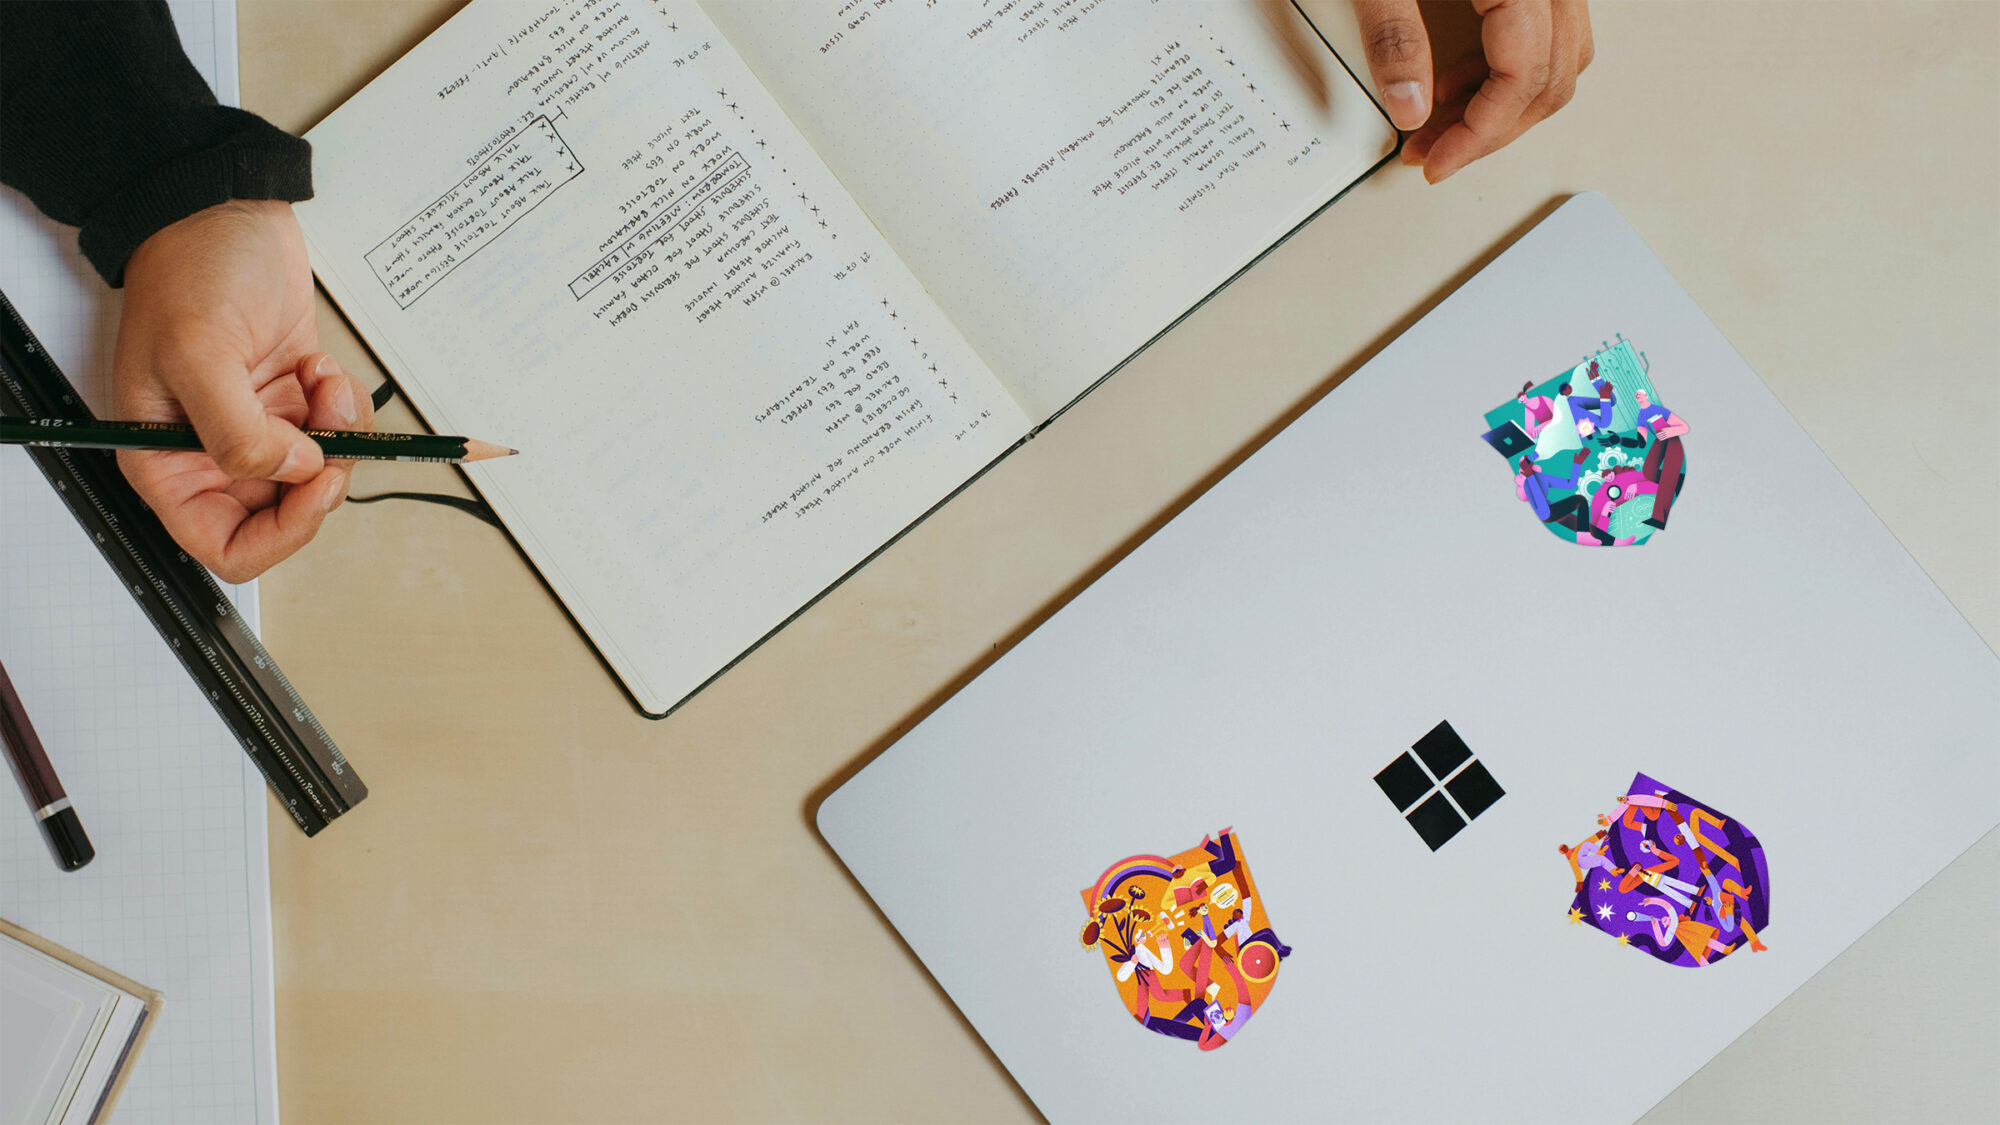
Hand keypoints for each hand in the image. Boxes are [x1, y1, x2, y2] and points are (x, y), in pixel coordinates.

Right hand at [112, 200, 372, 581]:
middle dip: (320, 479)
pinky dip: (345, 408)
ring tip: (320, 381)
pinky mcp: (296, 404)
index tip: (316, 486)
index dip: (281, 535)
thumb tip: (292, 472)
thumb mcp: (199, 353)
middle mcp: (212, 456)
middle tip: (330, 431)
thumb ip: (238, 432)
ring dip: (338, 435)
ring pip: (321, 476)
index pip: (227, 547)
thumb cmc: (190, 272)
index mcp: (168, 463)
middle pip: (284, 517)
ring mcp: (260, 430)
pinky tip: (320, 366)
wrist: (224, 215)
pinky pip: (339, 435)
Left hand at [1352, 0, 1592, 182]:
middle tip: (1432, 155)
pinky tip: (1453, 83)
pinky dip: (1503, 72)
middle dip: (1486, 132)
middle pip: (1548, 79)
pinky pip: (1543, 35)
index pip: (1521, 79)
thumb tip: (1409, 107)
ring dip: (1498, 107)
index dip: (1477, 134)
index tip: (1437, 163)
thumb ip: (1393, 36)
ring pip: (1555, 61)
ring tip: (1437, 127)